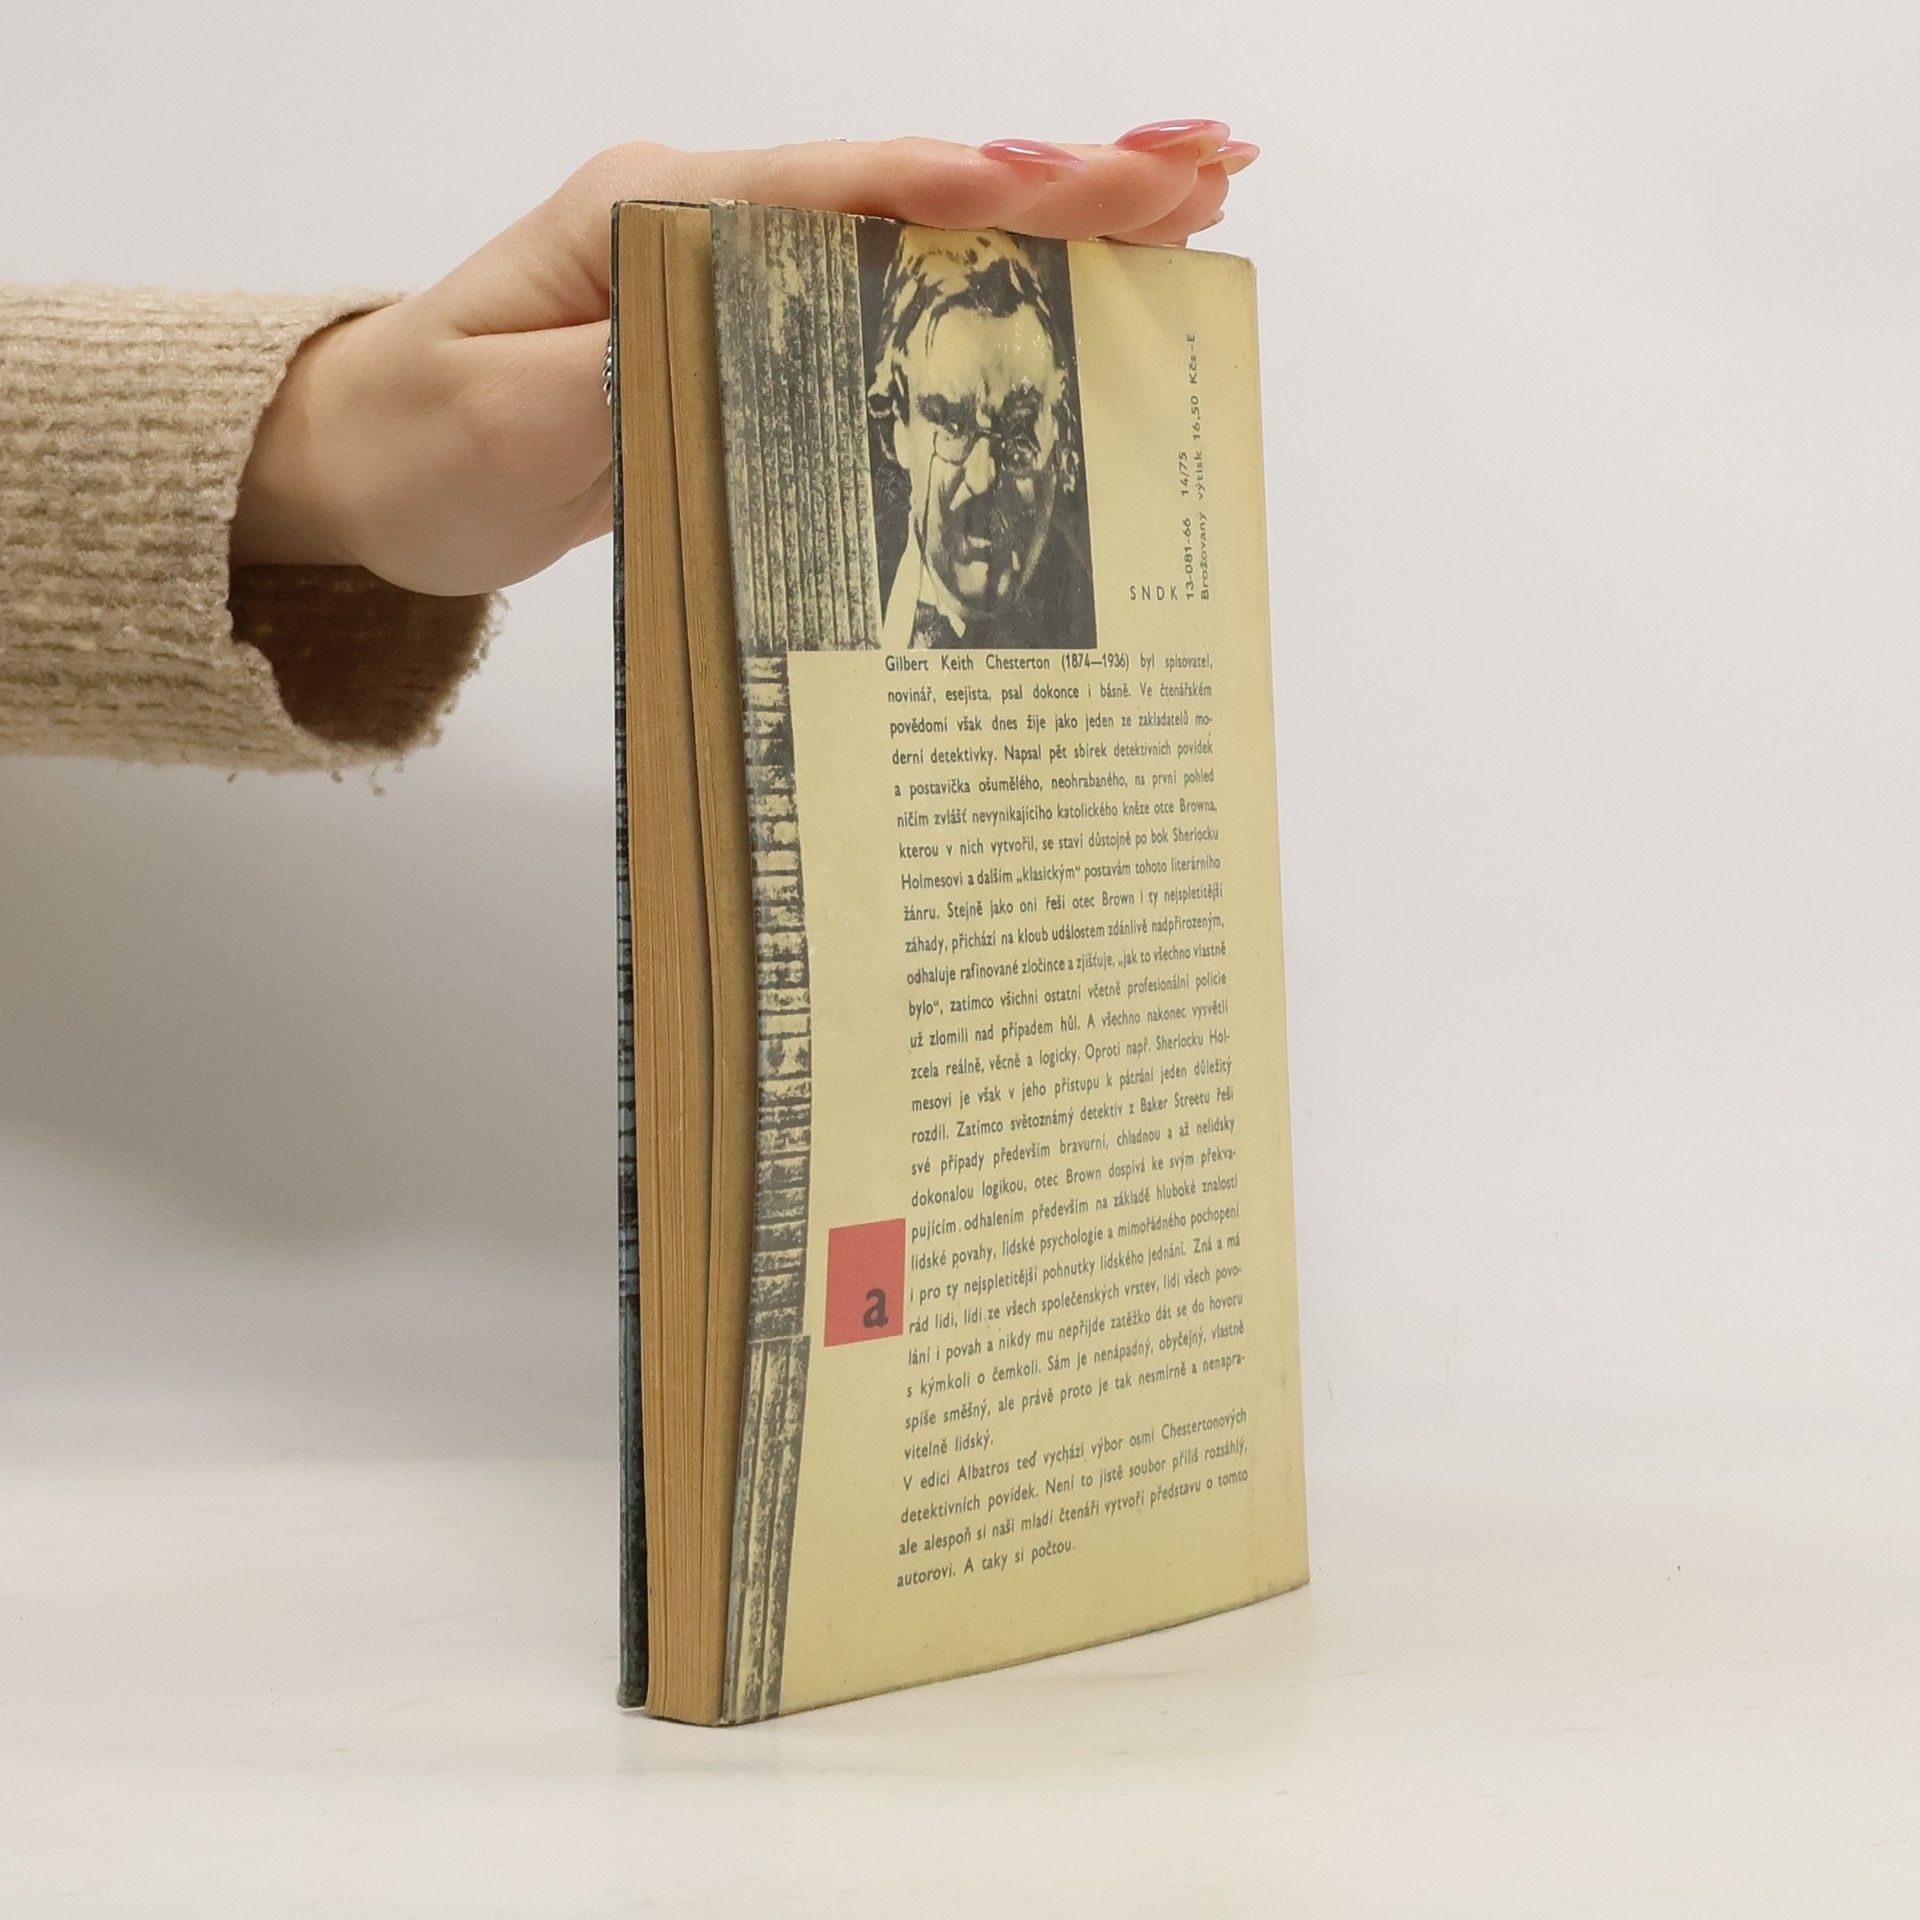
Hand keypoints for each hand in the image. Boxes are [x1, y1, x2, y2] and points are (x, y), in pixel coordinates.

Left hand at [231, 124, 1259, 596]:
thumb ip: (639, 358)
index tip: (1065, 185)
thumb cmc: (423, 438)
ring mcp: (741, 275)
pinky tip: (1079, 287)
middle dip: (1059, 181)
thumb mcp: (512, 412)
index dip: (954, 190)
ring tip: (1191, 200)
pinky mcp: (755, 337)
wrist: (369, 467)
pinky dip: (994, 289)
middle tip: (1201, 166)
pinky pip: (894, 302)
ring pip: (919, 238)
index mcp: (656, 214)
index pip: (830, 190)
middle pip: (908, 192)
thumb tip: (771, 324)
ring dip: (1057, 221)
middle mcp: (715, 224)